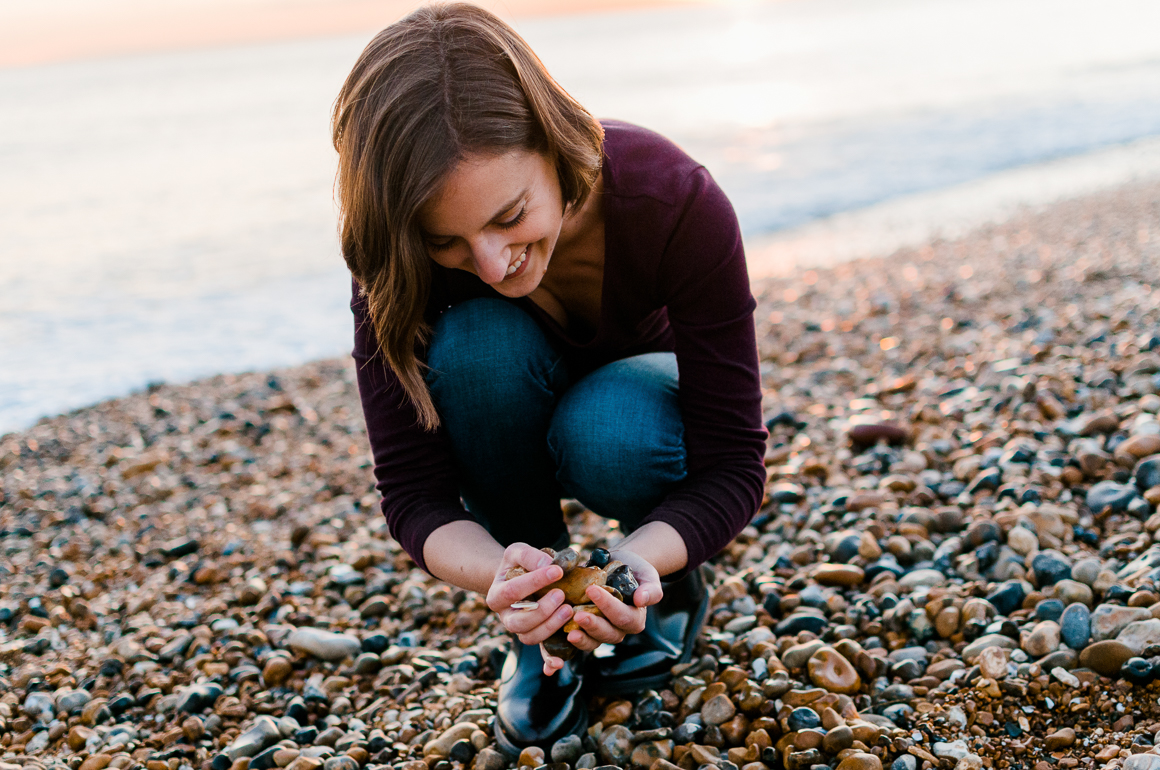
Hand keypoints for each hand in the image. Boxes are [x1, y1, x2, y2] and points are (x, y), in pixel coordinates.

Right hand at [485, 543, 573, 675]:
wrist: (517, 579)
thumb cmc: (518, 565)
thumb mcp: (517, 552)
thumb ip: (529, 556)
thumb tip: (548, 565)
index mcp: (497, 596)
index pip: (512, 591)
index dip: (535, 582)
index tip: (557, 571)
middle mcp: (505, 617)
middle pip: (519, 622)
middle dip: (542, 610)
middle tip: (562, 594)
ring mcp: (520, 630)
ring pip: (530, 637)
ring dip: (551, 626)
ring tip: (569, 609)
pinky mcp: (535, 637)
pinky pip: (540, 654)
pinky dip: (549, 661)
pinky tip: (559, 663)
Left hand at [565, 549, 662, 651]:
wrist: (618, 566)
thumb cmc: (635, 571)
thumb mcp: (647, 575)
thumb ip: (650, 589)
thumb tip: (641, 599)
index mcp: (635, 619)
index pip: (623, 617)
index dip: (608, 606)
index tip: (593, 590)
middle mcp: (619, 629)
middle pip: (608, 634)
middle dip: (593, 625)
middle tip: (578, 615)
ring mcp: (602, 631)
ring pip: (593, 641)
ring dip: (581, 638)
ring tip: (569, 631)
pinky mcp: (587, 630)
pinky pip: (580, 640)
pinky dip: (570, 642)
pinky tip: (557, 639)